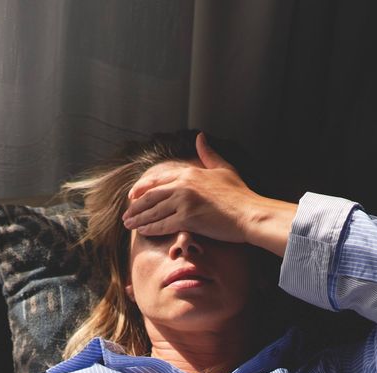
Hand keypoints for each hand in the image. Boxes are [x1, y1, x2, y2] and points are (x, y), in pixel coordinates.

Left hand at [121, 133, 296, 256]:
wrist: (250, 213)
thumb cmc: (240, 194)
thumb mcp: (224, 168)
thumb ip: (209, 154)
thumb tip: (200, 137)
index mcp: (189, 173)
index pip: (158, 180)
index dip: (142, 188)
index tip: (132, 196)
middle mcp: (183, 185)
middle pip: (151, 196)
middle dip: (136, 206)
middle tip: (126, 214)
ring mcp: (184, 201)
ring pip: (154, 211)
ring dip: (139, 219)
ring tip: (129, 224)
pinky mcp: (187, 218)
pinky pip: (162, 225)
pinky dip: (150, 229)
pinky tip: (142, 232)